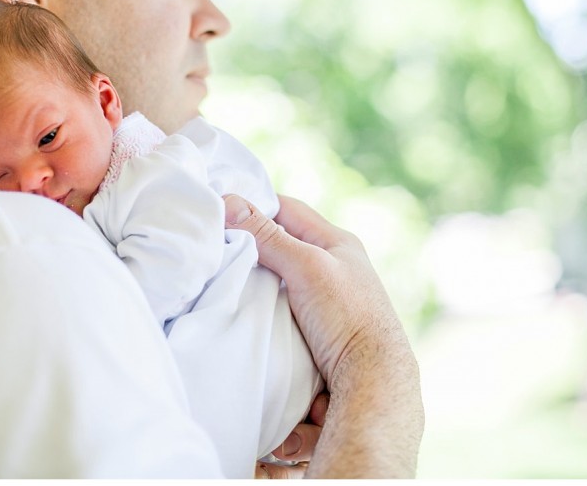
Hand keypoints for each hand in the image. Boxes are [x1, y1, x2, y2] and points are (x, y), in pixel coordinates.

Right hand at [226, 194, 423, 477]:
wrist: (371, 384)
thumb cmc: (347, 317)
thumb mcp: (306, 266)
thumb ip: (267, 236)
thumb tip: (227, 203)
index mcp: (338, 244)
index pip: (287, 210)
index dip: (254, 206)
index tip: (220, 210)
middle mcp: (332, 269)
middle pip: (279, 247)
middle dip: (249, 248)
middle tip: (214, 248)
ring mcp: (323, 302)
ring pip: (275, 281)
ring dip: (252, 283)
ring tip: (222, 280)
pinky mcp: (312, 332)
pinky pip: (278, 312)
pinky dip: (260, 311)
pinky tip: (242, 313)